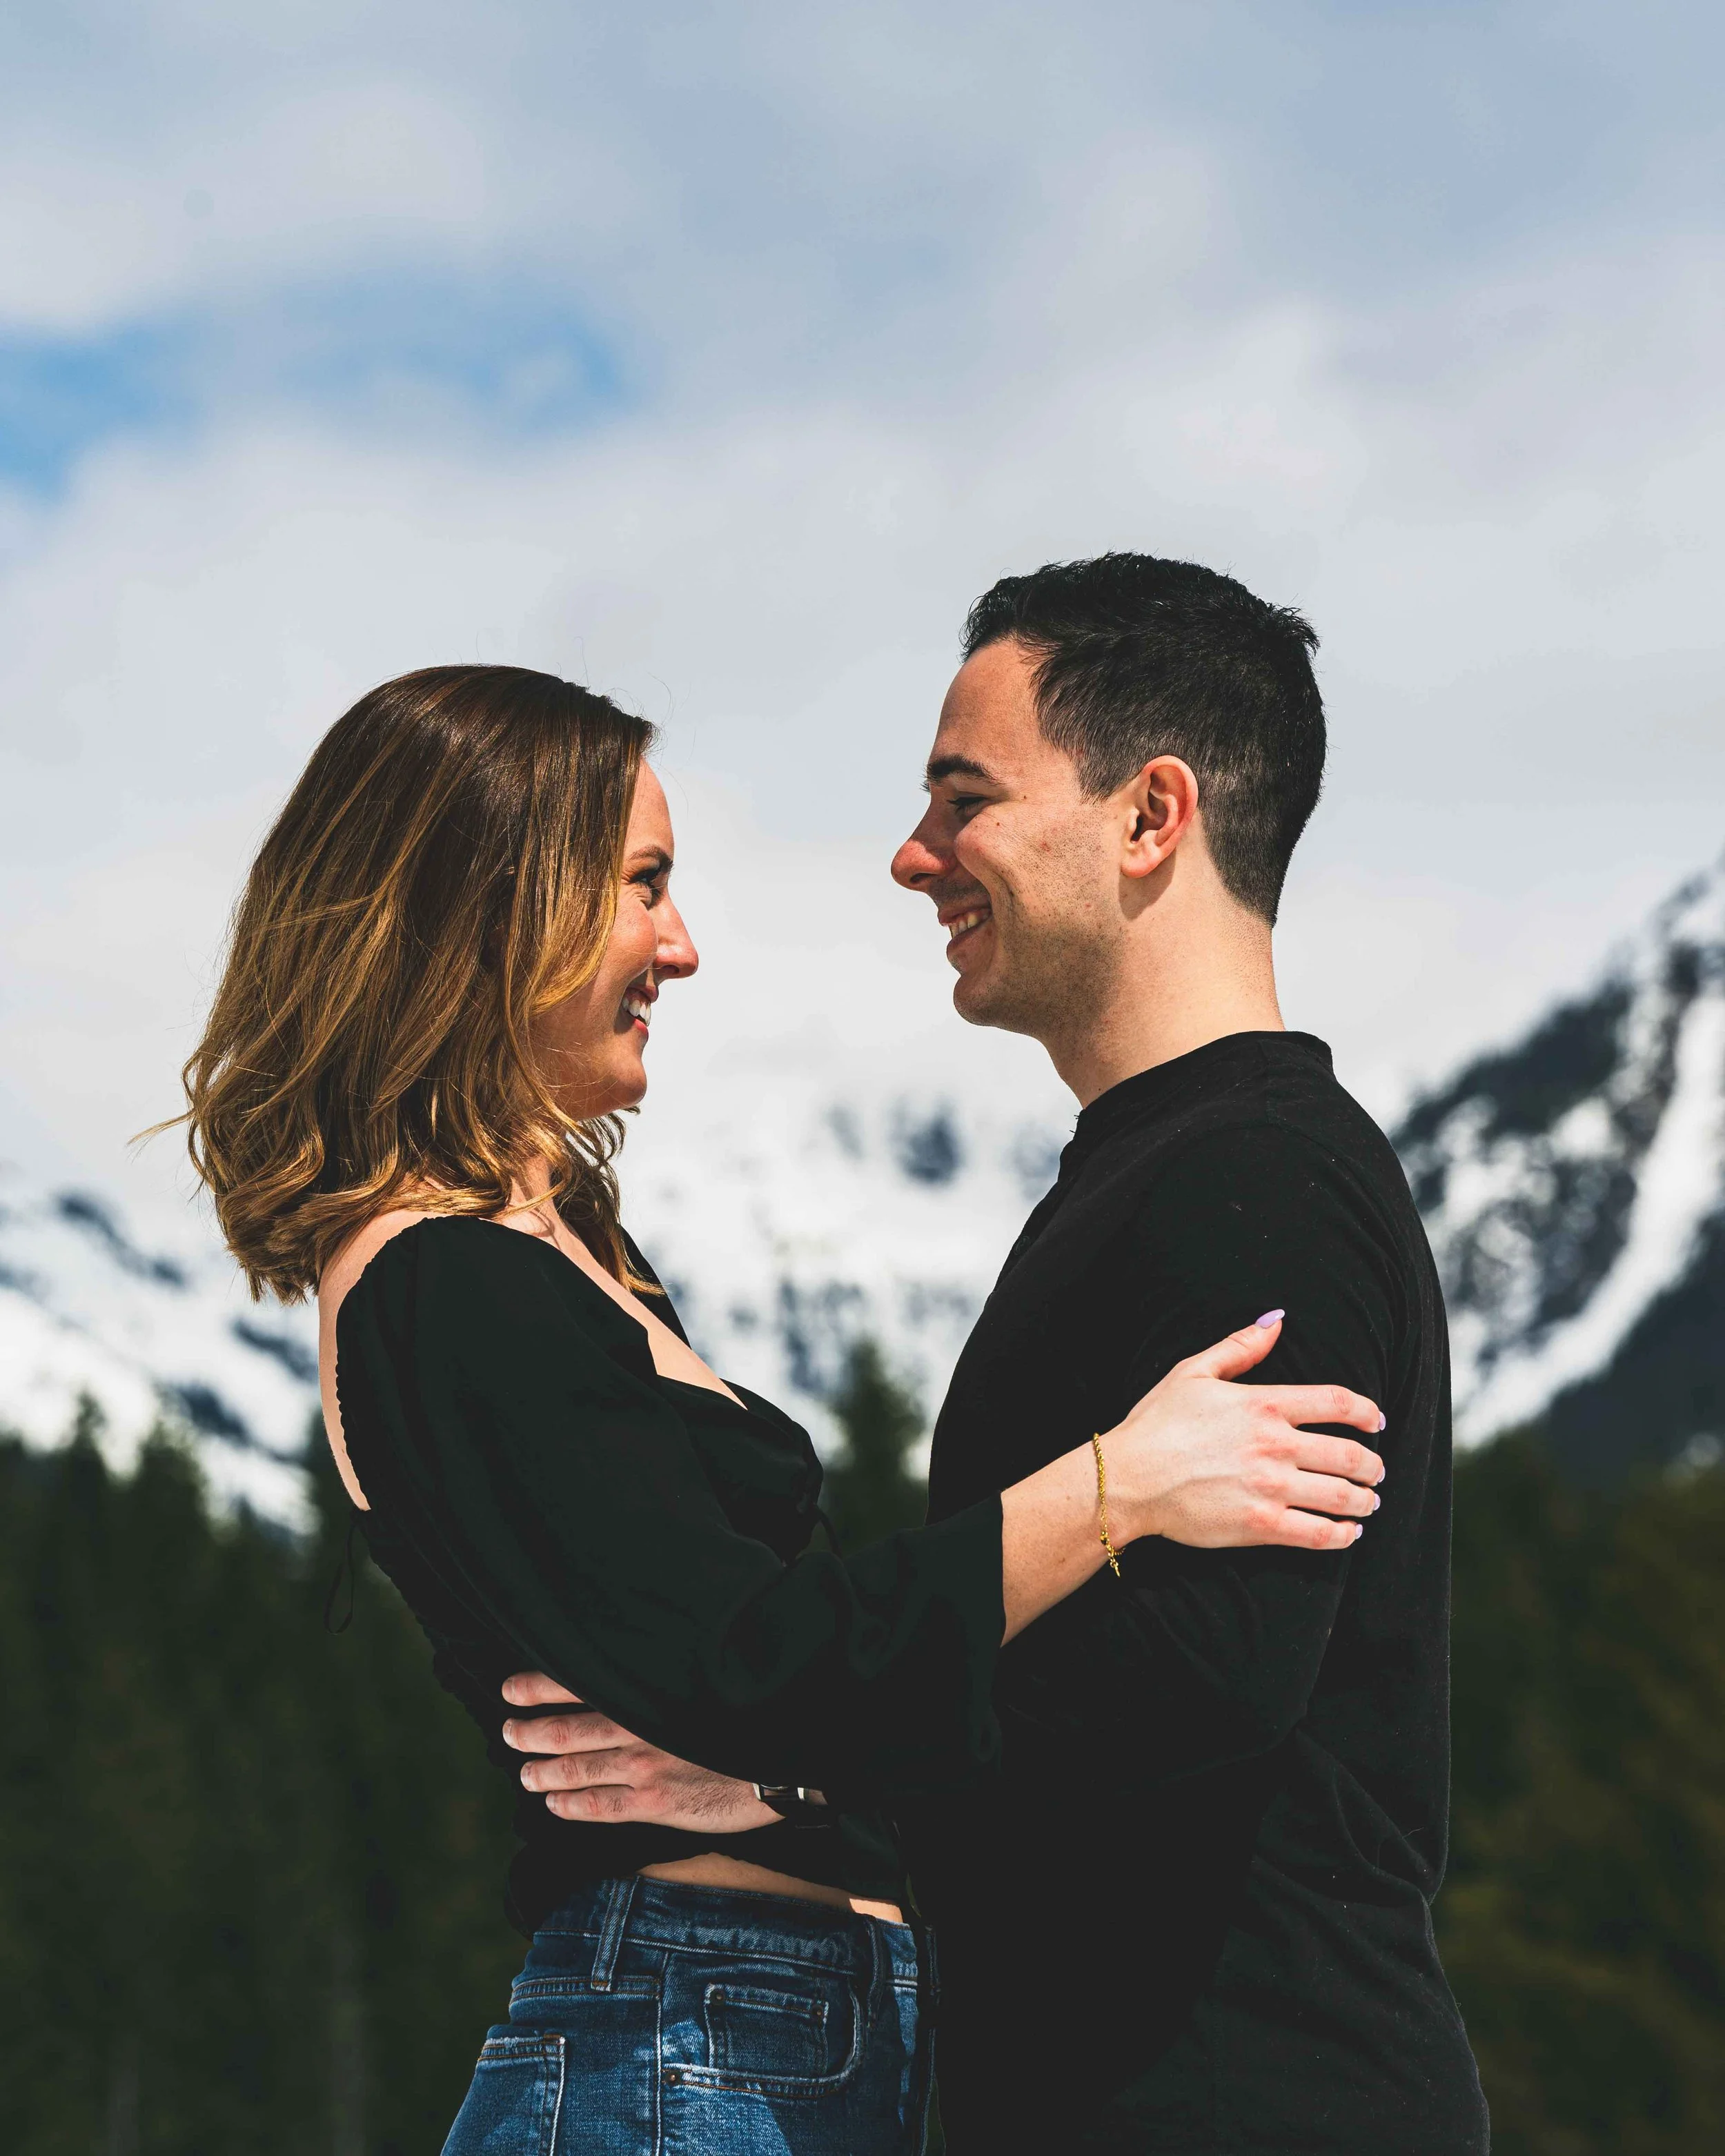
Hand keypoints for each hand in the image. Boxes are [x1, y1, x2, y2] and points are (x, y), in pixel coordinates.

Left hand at [499, 1673, 777, 1830]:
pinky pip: (601, 1807)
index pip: (577, 1684)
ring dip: (544, 1773)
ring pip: (577, 1770)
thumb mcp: (700, 1681)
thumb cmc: (744, 1710)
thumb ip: (662, 1681)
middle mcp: (638, 1726)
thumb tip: (629, 1673)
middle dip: (531, 1732)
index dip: (538, 1687)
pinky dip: (572, 1806)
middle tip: (508, 1732)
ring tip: (525, 1774)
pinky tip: (554, 1807)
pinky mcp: (658, 1802)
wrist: (786, 1749)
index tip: (510, 1688)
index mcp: (645, 1691)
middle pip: (567, 1729)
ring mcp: (646, 1766)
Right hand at [1101, 1314, 1385, 1553]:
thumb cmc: (1157, 1424)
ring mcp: (1270, 1487)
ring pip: (1341, 1496)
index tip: (1376, 1421)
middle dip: (1373, 1465)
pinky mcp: (1261, 1525)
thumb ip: (1240, 1347)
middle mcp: (1274, 1444)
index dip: (1367, 1412)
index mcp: (1263, 1405)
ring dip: (1365, 1501)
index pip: (1336, 1403)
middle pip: (1349, 1454)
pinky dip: (1342, 1535)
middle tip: (1376, 1471)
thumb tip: (1277, 1321)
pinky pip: (1318, 1533)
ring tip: (1368, 1502)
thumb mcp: (1193, 1372)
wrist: (1128, 1479)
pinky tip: (1348, 1533)